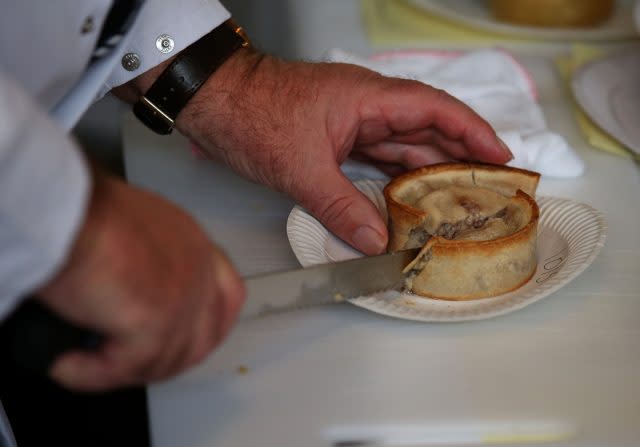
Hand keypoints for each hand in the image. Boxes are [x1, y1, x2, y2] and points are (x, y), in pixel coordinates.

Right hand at [37, 169, 243, 390]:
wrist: (66, 210)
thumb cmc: (83, 209)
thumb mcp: (131, 227)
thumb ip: (145, 258)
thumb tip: (126, 287)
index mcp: (194, 245)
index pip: (226, 293)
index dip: (211, 323)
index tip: (183, 338)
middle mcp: (197, 272)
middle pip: (204, 337)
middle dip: (166, 359)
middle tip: (124, 364)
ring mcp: (183, 301)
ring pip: (166, 360)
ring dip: (125, 371)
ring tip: (85, 363)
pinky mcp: (155, 326)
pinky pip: (125, 369)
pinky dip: (91, 374)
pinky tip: (67, 365)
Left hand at [177, 51, 512, 255]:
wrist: (213, 102)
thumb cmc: (253, 117)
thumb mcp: (300, 168)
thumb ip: (341, 207)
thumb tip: (378, 241)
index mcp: (368, 99)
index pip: (435, 111)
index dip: (473, 132)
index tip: (501, 156)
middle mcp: (366, 107)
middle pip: (426, 131)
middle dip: (459, 159)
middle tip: (488, 191)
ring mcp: (351, 123)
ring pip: (402, 147)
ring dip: (429, 173)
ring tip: (459, 202)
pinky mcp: (336, 139)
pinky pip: (377, 159)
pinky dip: (395, 180)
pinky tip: (410, 201)